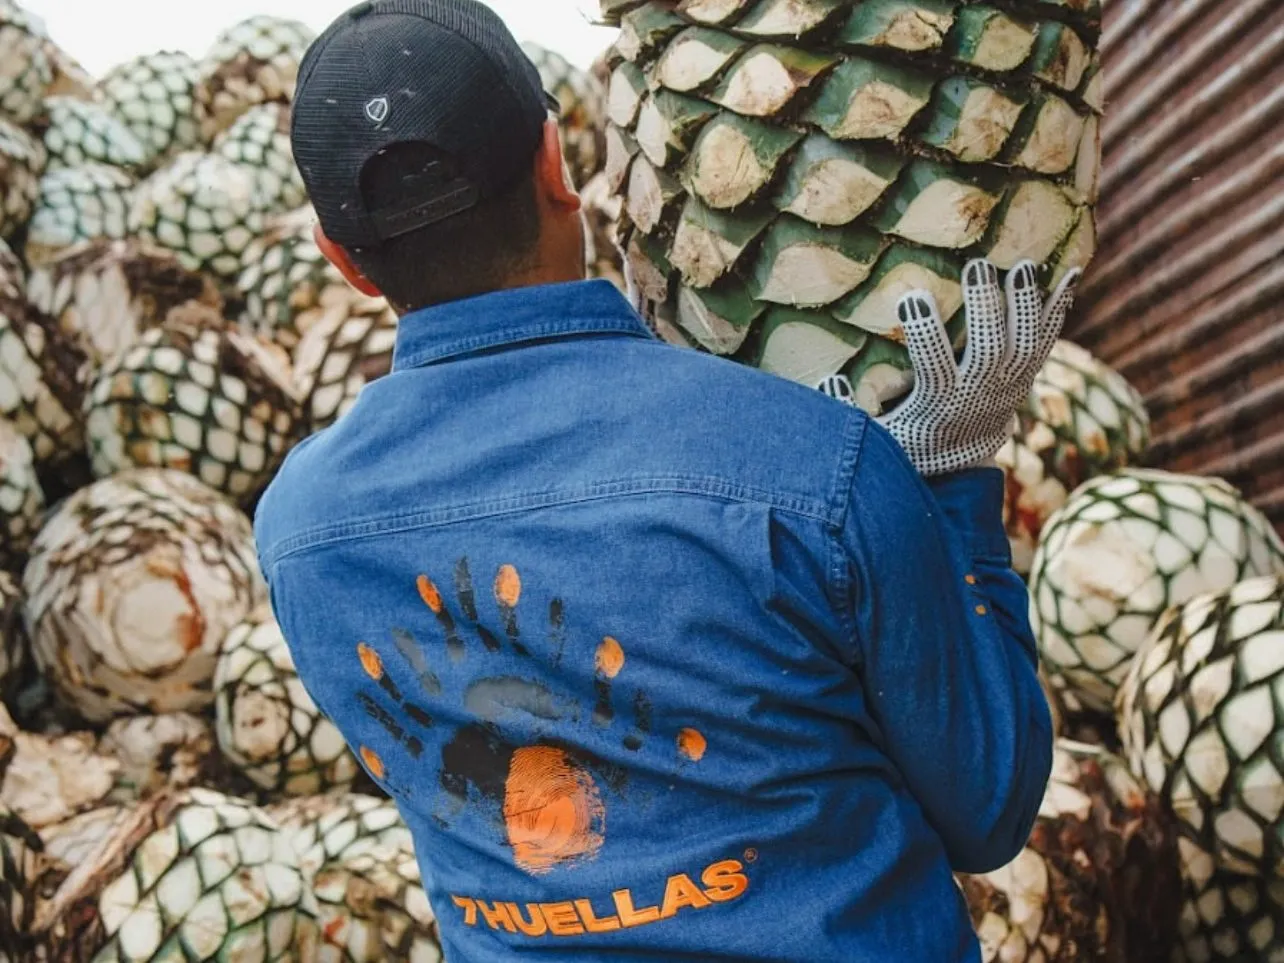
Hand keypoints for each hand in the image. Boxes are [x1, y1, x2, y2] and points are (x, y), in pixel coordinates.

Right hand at [821, 259, 1079, 476]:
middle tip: (977, 266)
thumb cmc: (905, 439)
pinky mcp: (1024, 377)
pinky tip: (1069, 272)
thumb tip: (827, 381)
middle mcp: (979, 397)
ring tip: (1023, 265)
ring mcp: (1008, 387)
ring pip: (1025, 345)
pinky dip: (1058, 307)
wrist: (956, 464)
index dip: (926, 335)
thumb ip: (851, 412)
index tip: (913, 297)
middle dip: (985, 309)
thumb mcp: (875, 435)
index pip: (936, 370)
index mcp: (938, 408)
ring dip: (1025, 305)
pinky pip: (1046, 341)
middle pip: (989, 352)